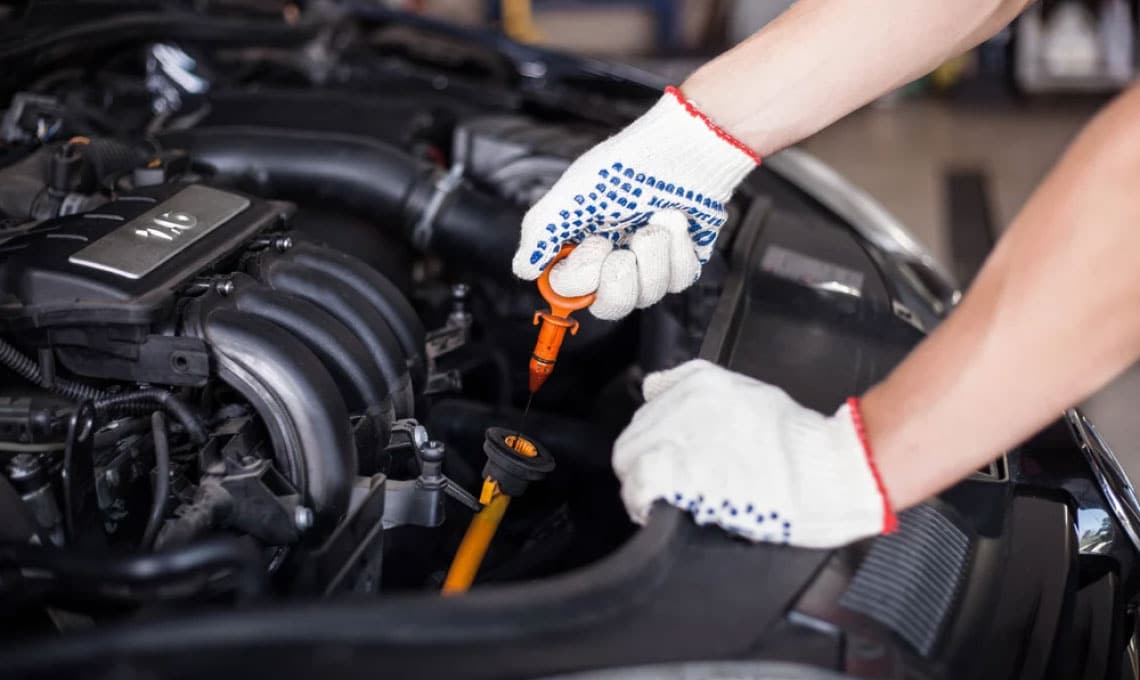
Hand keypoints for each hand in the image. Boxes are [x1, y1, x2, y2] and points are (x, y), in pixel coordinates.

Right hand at [512, 87, 758, 319]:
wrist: (682, 147)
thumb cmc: (625, 164)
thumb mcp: (571, 195)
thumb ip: (541, 232)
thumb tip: (522, 268)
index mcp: (582, 247)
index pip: (570, 293)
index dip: (581, 278)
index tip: (594, 244)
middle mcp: (614, 260)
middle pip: (611, 306)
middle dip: (619, 279)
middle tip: (622, 246)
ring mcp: (649, 263)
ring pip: (649, 295)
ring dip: (651, 253)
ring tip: (654, 219)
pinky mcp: (682, 260)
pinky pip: (679, 279)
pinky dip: (677, 247)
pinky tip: (674, 219)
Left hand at [612, 360, 896, 548]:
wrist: (827, 468)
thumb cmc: (799, 441)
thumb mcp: (752, 393)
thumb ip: (704, 390)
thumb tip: (659, 389)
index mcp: (700, 382)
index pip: (652, 400)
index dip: (656, 432)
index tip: (665, 450)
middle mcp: (682, 404)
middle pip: (635, 432)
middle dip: (644, 459)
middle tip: (663, 484)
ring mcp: (678, 437)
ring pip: (628, 458)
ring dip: (638, 482)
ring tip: (658, 500)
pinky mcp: (680, 474)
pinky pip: (637, 485)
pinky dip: (639, 501)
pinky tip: (652, 512)